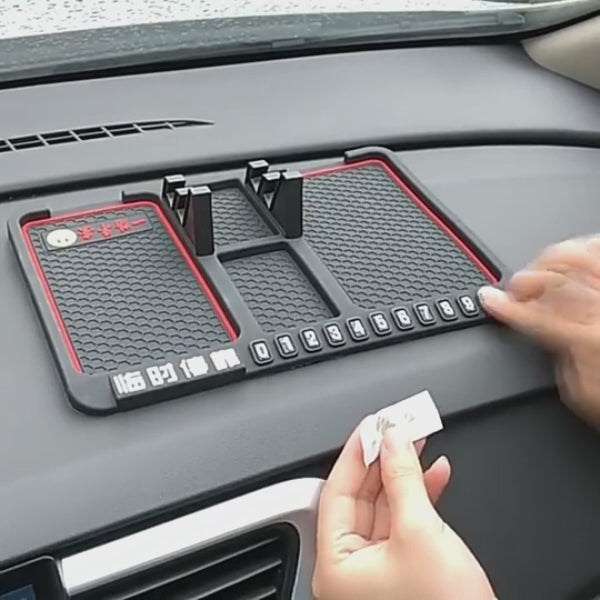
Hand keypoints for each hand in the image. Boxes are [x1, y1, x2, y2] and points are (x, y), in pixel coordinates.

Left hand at [312, 423, 494, 599]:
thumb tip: (394, 440)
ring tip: (419, 442)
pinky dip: (420, 498)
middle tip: (398, 427)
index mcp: (336, 564)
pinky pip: (404, 523)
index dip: (356, 452)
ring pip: (385, 507)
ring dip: (404, 474)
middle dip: (383, 459)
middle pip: (361, 497)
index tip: (372, 424)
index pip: (337, 490)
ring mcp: (377, 572)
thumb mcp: (419, 532)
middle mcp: (350, 569)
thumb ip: (403, 478)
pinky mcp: (403, 573)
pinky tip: (435, 475)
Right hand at [478, 237, 599, 426]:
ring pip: (578, 256)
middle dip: (523, 281)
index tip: (487, 299)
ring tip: (540, 273)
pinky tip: (573, 260)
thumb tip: (539, 334)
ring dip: (550, 261)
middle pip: (553, 277)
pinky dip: (584, 249)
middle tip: (512, 292)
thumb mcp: (577, 393)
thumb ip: (556, 358)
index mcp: (586, 339)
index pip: (533, 314)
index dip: (504, 306)